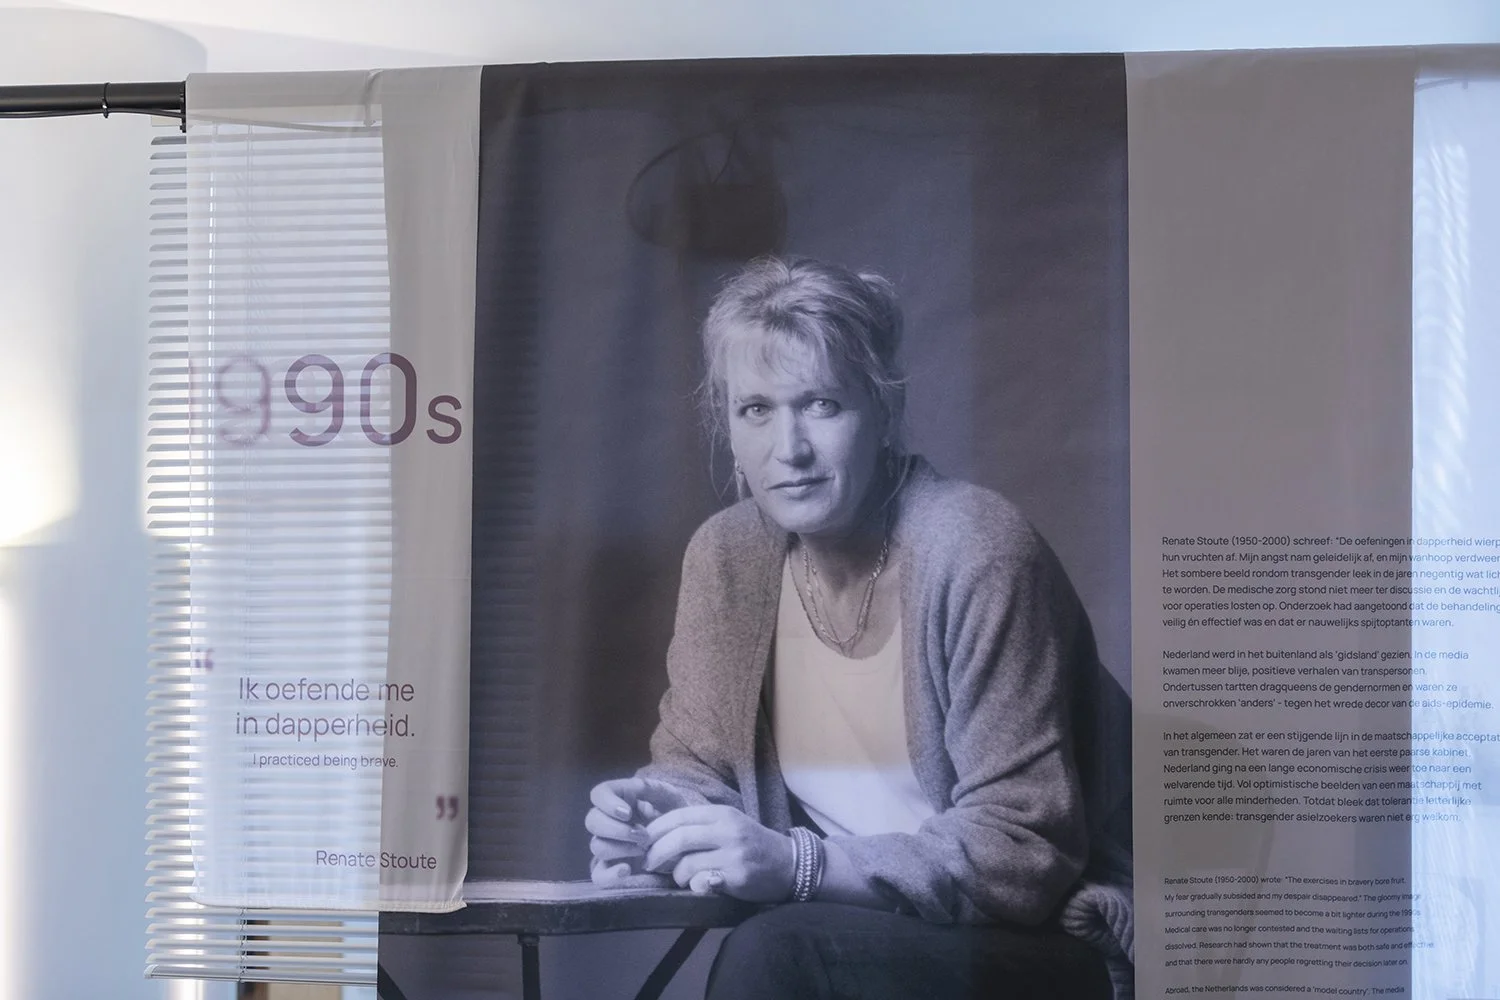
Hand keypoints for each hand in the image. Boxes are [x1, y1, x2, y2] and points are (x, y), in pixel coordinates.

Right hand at [586, 777, 694, 887]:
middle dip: (617, 829)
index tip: (627, 813)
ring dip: (620, 848)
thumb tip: (632, 789)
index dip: (607, 803)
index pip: (598, 794)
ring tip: (644, 850)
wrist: (686, 842)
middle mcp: (608, 822)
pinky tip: (626, 870)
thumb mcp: (667, 797)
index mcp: (619, 800)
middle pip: (592, 821)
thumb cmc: (675, 815)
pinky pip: (598, 876)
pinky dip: (609, 874)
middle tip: (643, 835)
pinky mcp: (613, 870)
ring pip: (597, 846)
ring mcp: (608, 846)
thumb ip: (649, 789)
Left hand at [643, 805, 795, 901]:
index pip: (678, 816)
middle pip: (678, 838)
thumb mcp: (728, 825)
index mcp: (721, 814)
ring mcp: (733, 853)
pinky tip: (698, 885)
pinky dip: (694, 885)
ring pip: (687, 863)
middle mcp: (727, 830)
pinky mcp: (737, 876)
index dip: (655, 830)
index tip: (643, 842)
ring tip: (681, 877)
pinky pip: (702, 882)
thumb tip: (657, 831)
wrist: (789, 863)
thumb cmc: (752, 844)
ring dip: (676, 874)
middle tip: (648, 864)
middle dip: (656, 853)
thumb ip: (699, 826)